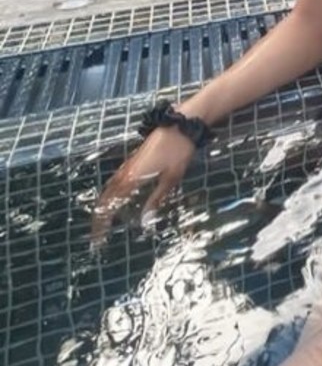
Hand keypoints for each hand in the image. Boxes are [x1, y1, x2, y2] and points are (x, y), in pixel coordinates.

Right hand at [90, 128, 196, 244]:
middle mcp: (125, 172)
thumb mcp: (170, 179)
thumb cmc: (178, 152)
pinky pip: (116, 181)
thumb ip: (156, 200)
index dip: (101, 223)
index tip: (97, 239)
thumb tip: (144, 222)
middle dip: (99, 217)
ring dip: (104, 205)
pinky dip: (111, 194)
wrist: (180, 126)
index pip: (109, 205)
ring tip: (103, 222)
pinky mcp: (133, 160)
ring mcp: (128, 164)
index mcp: (131, 179)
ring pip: (109, 188)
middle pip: (105, 198)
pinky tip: (117, 199)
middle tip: (97, 236)